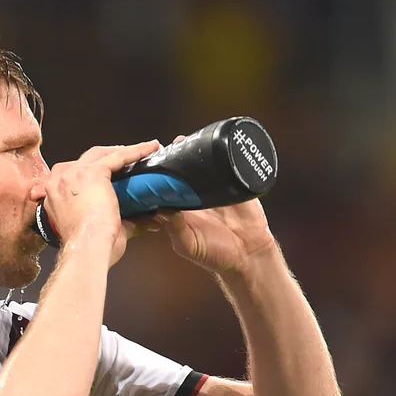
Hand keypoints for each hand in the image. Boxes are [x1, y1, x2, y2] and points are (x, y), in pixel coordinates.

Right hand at [32, 140, 159, 264]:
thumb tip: (145, 221)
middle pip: (86, 159)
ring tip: (142, 150)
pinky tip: (150, 149)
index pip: (74, 174)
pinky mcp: (92, 172)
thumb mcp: (97, 230)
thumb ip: (119, 221)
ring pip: (101, 154)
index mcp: (54, 196)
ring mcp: (73, 174)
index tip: (109, 174)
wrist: (87, 248)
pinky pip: (117, 157)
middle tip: (127, 160)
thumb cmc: (89, 247)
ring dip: (122, 151)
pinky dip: (136, 152)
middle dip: (107, 157)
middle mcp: (59, 181)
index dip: (92, 171)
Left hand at [155, 135, 276, 272]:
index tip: (147, 162)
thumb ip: (175, 229)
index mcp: (180, 207)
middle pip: (181, 171)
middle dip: (173, 157)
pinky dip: (221, 156)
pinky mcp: (236, 184)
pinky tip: (213, 145)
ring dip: (193, 152)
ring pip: (202, 165)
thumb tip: (160, 210)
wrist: (249, 255)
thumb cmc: (215, 254)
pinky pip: (229, 167)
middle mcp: (195, 195)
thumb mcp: (189, 244)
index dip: (156, 175)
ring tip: (183, 140)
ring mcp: (215, 188)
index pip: (164, 186)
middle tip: (165, 145)